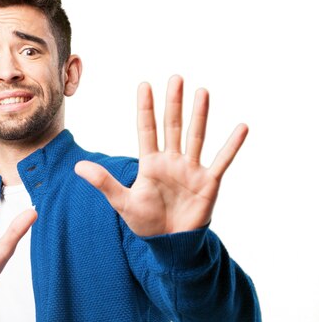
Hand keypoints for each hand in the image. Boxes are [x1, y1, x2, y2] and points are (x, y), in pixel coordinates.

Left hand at [74, 75, 248, 236]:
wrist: (168, 243)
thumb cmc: (146, 222)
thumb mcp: (122, 202)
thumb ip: (104, 182)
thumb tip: (78, 166)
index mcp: (151, 163)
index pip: (147, 130)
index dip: (146, 108)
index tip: (144, 85)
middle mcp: (172, 161)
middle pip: (172, 126)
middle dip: (173, 103)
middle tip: (175, 78)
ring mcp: (191, 170)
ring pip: (196, 137)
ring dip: (199, 115)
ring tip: (202, 92)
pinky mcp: (208, 182)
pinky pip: (222, 160)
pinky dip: (232, 145)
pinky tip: (242, 127)